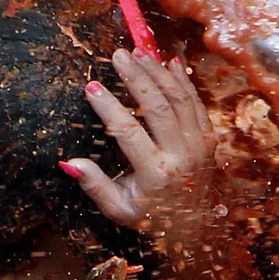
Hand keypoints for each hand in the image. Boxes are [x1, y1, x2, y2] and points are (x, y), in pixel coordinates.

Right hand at [63, 50, 216, 233]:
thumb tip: (69, 163)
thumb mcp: (119, 209)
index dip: (109, 107)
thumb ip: (95, 185)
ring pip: (179, 99)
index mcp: (155, 174)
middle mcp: (180, 155)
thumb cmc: (151, 218)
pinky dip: (183, 81)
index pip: (128, 132)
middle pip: (158, 107)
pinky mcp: (209, 138)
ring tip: (138, 52)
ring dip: (158, 73)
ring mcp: (199, 145)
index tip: (91, 86)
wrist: (195, 227)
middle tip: (118, 55)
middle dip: (136, 77)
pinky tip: (169, 62)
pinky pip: (196, 103)